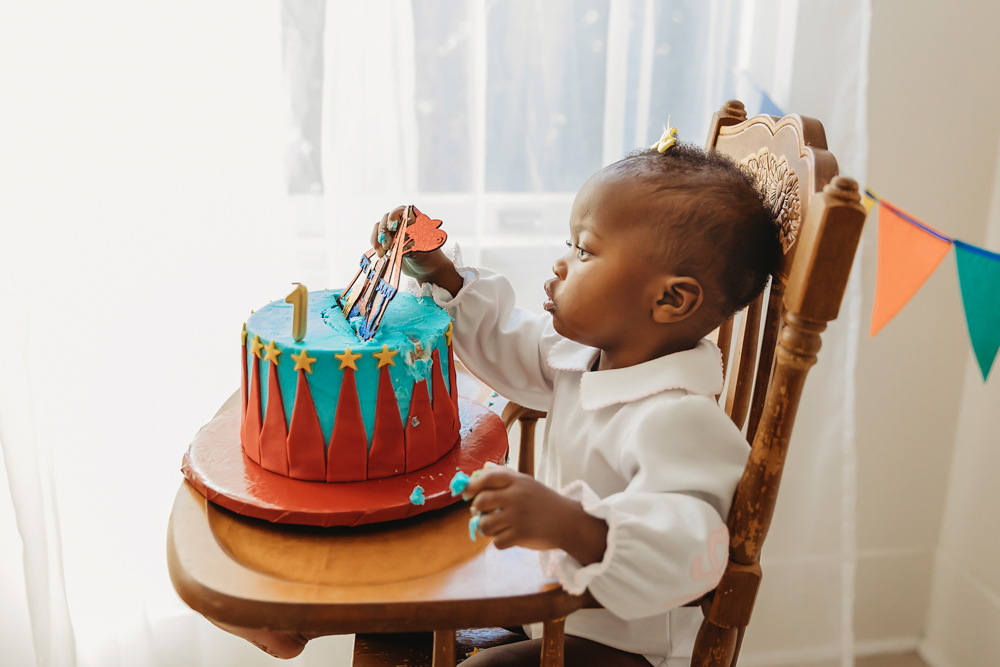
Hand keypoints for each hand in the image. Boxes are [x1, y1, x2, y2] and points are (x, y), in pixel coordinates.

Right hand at [370, 206, 463, 295]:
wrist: (426, 269)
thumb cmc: (429, 257)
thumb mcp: (423, 251)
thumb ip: (412, 244)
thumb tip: (400, 242)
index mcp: (415, 220)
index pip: (401, 210)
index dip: (394, 216)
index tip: (392, 227)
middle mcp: (403, 223)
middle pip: (387, 218)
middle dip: (383, 231)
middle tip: (387, 246)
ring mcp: (394, 231)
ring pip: (379, 227)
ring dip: (377, 239)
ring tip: (382, 253)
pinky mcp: (388, 241)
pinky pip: (377, 238)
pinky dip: (376, 245)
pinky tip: (380, 254)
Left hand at [465, 467, 608, 564]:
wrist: (569, 522)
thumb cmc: (544, 501)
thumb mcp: (527, 483)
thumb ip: (505, 475)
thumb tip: (482, 468)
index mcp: (517, 481)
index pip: (486, 478)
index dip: (471, 485)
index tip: (467, 493)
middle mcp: (516, 496)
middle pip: (480, 502)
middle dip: (478, 510)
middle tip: (484, 513)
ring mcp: (517, 516)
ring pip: (484, 524)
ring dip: (487, 528)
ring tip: (498, 526)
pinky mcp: (521, 535)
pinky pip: (496, 542)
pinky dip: (500, 542)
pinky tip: (510, 536)